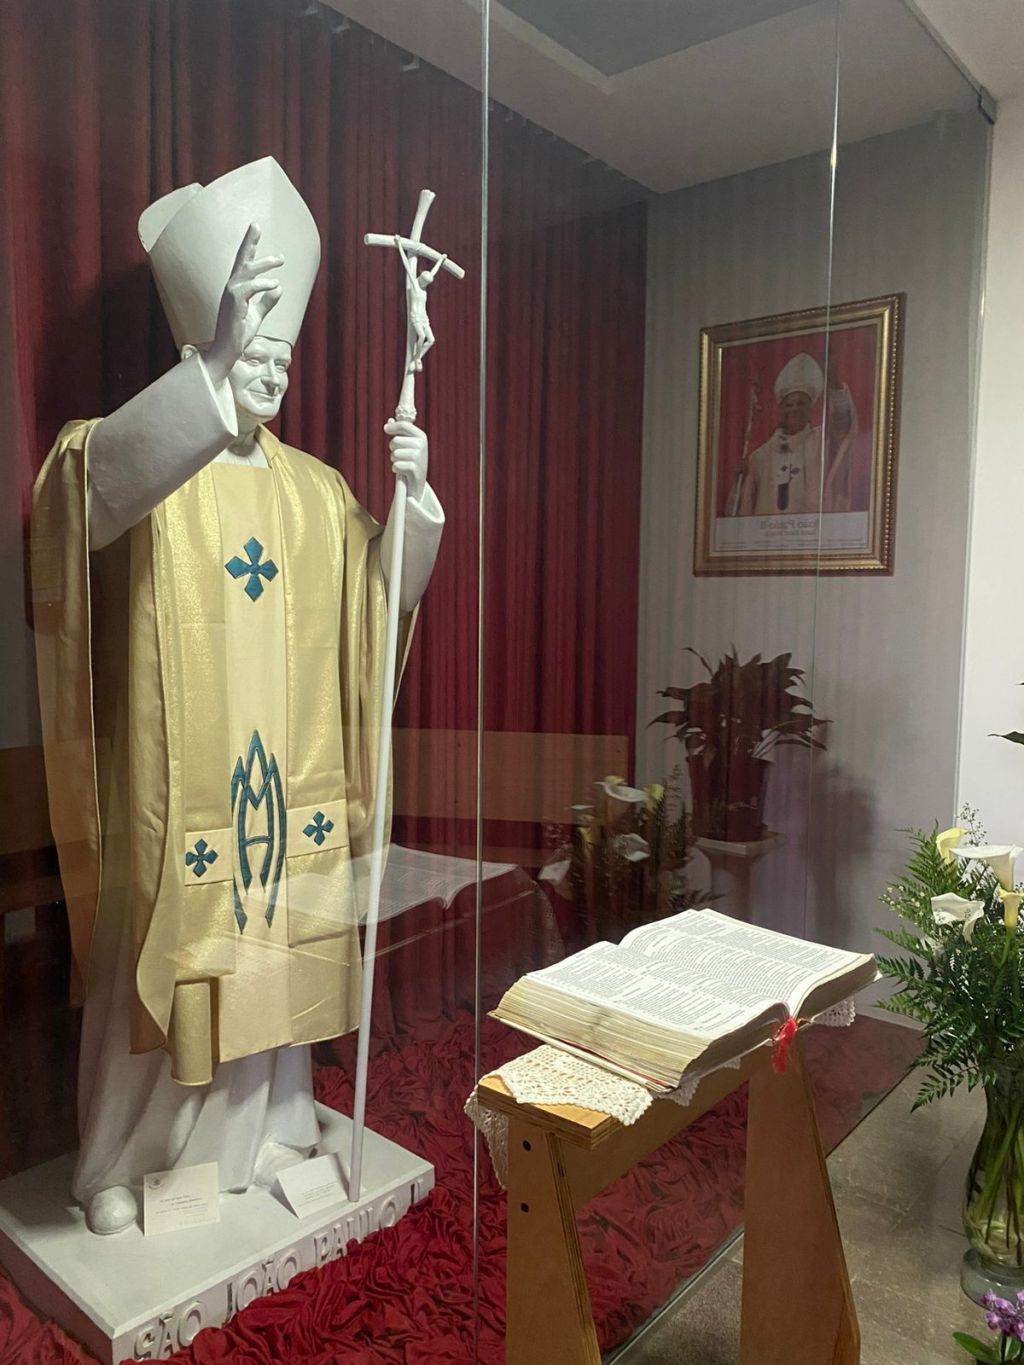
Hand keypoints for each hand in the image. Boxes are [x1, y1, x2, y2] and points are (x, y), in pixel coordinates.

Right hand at [206, 224, 283, 384]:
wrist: (228, 351)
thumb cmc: (239, 334)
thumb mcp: (257, 316)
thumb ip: (267, 302)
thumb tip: (279, 288)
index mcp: (236, 289)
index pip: (244, 264)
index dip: (250, 246)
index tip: (256, 228)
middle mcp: (231, 288)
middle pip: (240, 259)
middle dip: (249, 241)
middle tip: (258, 226)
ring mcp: (230, 295)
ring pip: (245, 271)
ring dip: (263, 263)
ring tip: (280, 259)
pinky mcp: (233, 304)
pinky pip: (249, 288)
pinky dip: (263, 284)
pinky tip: (275, 285)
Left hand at [384, 419, 426, 501]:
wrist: (418, 483)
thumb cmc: (411, 461)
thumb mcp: (408, 445)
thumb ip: (399, 432)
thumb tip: (390, 420)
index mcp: (421, 436)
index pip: (404, 425)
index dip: (392, 427)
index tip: (386, 429)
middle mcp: (421, 445)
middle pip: (396, 440)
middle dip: (393, 448)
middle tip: (399, 455)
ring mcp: (419, 457)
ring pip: (395, 453)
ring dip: (394, 460)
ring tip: (402, 464)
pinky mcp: (414, 469)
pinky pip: (396, 465)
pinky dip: (396, 469)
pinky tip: (402, 472)